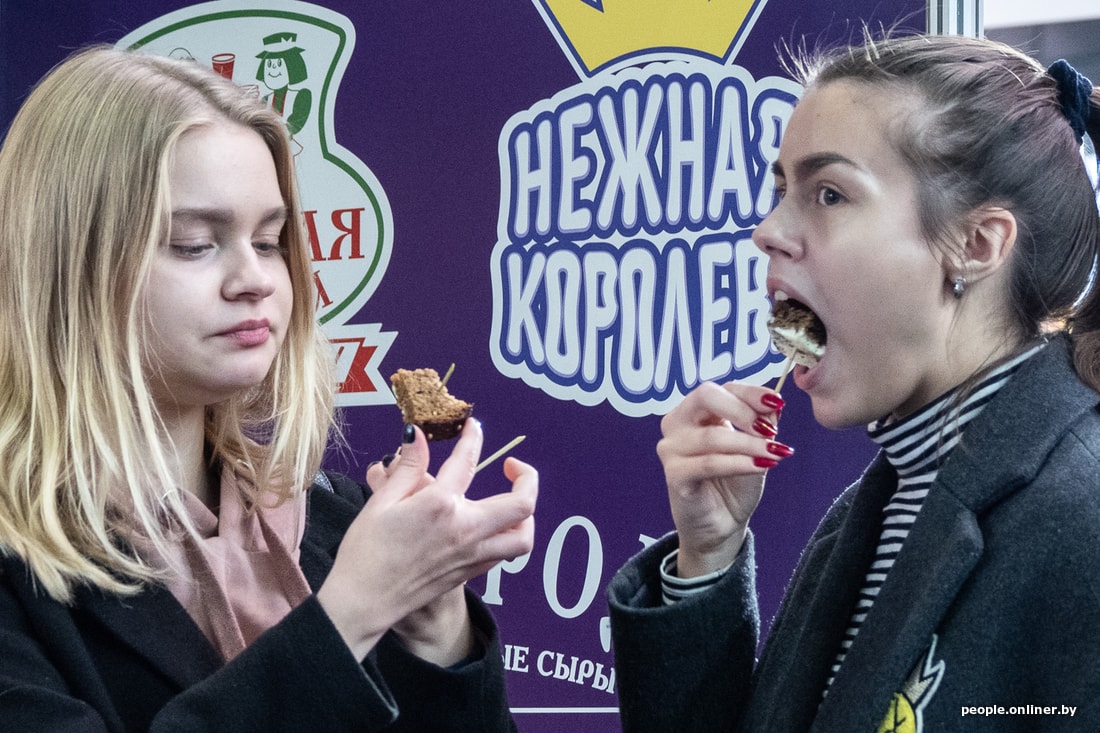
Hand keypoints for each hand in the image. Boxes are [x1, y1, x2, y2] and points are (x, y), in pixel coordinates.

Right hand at [317, 420, 536, 661]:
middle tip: (511, 465)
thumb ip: (407, 467)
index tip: (473, 426)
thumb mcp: (382, 501)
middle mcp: (466, 530)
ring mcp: (472, 555)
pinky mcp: (470, 573)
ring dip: (526, 515)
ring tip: (512, 500)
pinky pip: (505, 554)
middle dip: (526, 477)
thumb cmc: (367, 552)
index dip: (473, 437)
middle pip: (522, 503)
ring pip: (523, 537)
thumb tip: (417, 435)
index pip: (468, 460)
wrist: (364, 601)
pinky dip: (509, 536)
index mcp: (441, 505)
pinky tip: (493, 526)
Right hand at [658, 383, 790, 576]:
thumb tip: (774, 405)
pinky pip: (709, 464)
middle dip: (743, 410)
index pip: (722, 389)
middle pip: (705, 397)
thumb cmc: (735, 482)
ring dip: (749, 445)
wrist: (723, 524)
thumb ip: (762, 424)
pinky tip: (761, 467)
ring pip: (713, 437)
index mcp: (696, 410)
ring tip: (776, 454)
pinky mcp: (674, 475)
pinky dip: (738, 464)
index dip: (750, 393)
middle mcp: (677, 423)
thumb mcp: (755, 448)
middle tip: (770, 429)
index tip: (777, 403)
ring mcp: (671, 448)